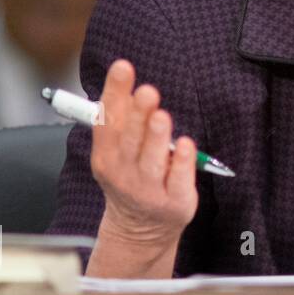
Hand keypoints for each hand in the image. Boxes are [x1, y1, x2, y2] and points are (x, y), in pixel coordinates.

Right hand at [89, 59, 198, 244]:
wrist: (139, 228)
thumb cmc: (131, 177)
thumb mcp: (117, 150)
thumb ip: (121, 115)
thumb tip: (122, 73)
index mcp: (107, 155)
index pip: (107, 120)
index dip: (114, 92)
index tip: (123, 66)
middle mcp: (125, 171)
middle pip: (130, 139)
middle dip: (138, 114)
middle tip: (148, 91)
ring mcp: (149, 188)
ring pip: (152, 160)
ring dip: (157, 136)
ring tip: (161, 115)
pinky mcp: (175, 201)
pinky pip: (178, 179)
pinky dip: (181, 162)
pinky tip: (186, 145)